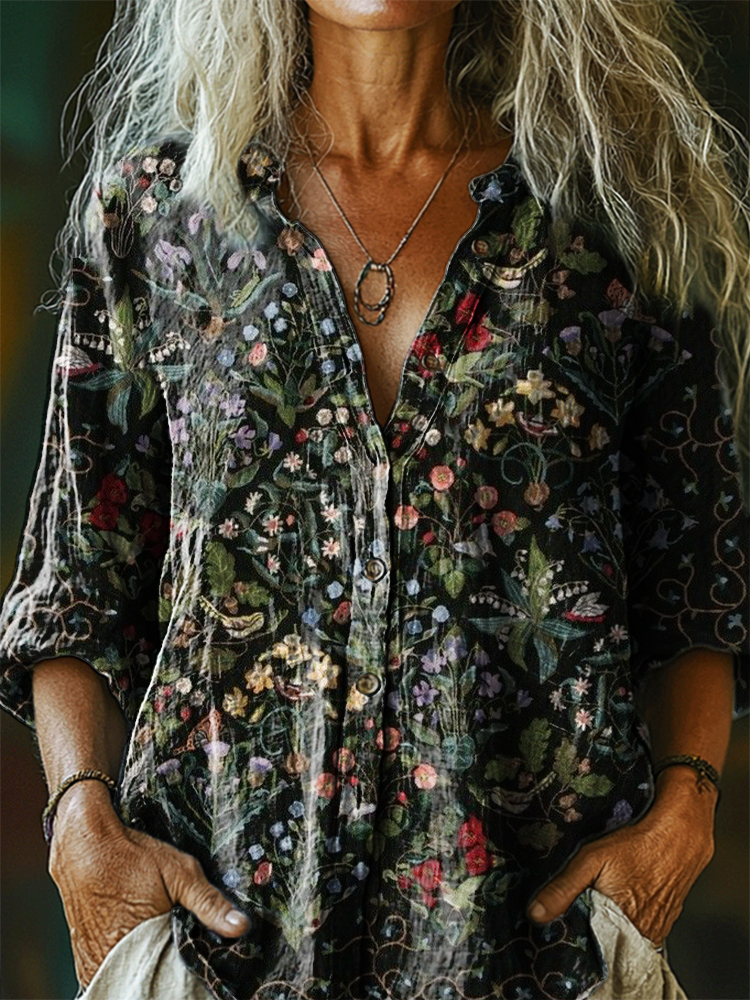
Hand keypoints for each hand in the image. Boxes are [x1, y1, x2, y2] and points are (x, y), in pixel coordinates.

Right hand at [48, 780, 250, 989]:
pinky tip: (138, 947)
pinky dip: (127, 966)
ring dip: (146, 968)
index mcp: (140, 946)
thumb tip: (240, 926)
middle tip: (180, 947)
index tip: (202, 964)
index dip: (189, 972)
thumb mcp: (179, 872)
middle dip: (169, 970)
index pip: (173, 979)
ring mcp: (95, 963)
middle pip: (151, 981)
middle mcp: (113, 961)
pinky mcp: (84, 959)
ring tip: (159, 943)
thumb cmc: (131, 856)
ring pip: (131, 979)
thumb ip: (209, 903)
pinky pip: (111, 974)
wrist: (83, 844)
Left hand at [526, 768, 717, 947]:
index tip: (564, 930)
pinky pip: (641, 932)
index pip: (591, 950)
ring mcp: (657, 929)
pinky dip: (628, 924)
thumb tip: (537, 913)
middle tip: (582, 914)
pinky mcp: (665, 922)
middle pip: (608, 946)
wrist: (680, 834)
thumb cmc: (637, 844)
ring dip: (611, 929)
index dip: (576, 939)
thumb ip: (563, 888)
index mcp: (621, 924)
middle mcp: (642, 934)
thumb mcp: (591, 860)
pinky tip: (621, 905)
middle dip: (592, 935)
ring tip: (601, 907)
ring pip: (625, 940)